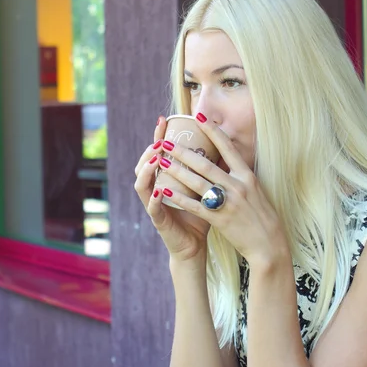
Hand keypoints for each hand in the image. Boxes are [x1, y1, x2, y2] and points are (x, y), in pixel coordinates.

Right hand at [134, 117, 210, 262]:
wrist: (195, 246)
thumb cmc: (201, 216)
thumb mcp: (204, 189)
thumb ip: (209, 170)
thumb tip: (225, 145)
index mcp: (165, 180)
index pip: (158, 153)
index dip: (158, 136)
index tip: (163, 120)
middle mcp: (155, 190)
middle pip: (144, 165)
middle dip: (149, 149)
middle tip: (158, 139)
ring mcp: (154, 205)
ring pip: (142, 184)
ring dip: (147, 170)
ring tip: (155, 158)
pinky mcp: (159, 222)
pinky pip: (152, 208)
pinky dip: (153, 198)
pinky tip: (157, 189)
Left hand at [156, 114, 288, 266]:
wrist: (269, 244)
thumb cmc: (262, 217)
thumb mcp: (256, 190)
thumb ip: (240, 176)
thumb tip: (227, 160)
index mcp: (247, 175)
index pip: (227, 147)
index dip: (212, 130)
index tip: (198, 116)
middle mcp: (237, 185)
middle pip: (205, 164)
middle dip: (183, 152)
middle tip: (165, 142)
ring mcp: (228, 202)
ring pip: (196, 182)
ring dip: (176, 170)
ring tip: (161, 161)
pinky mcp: (219, 218)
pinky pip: (194, 205)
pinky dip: (178, 198)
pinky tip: (164, 191)